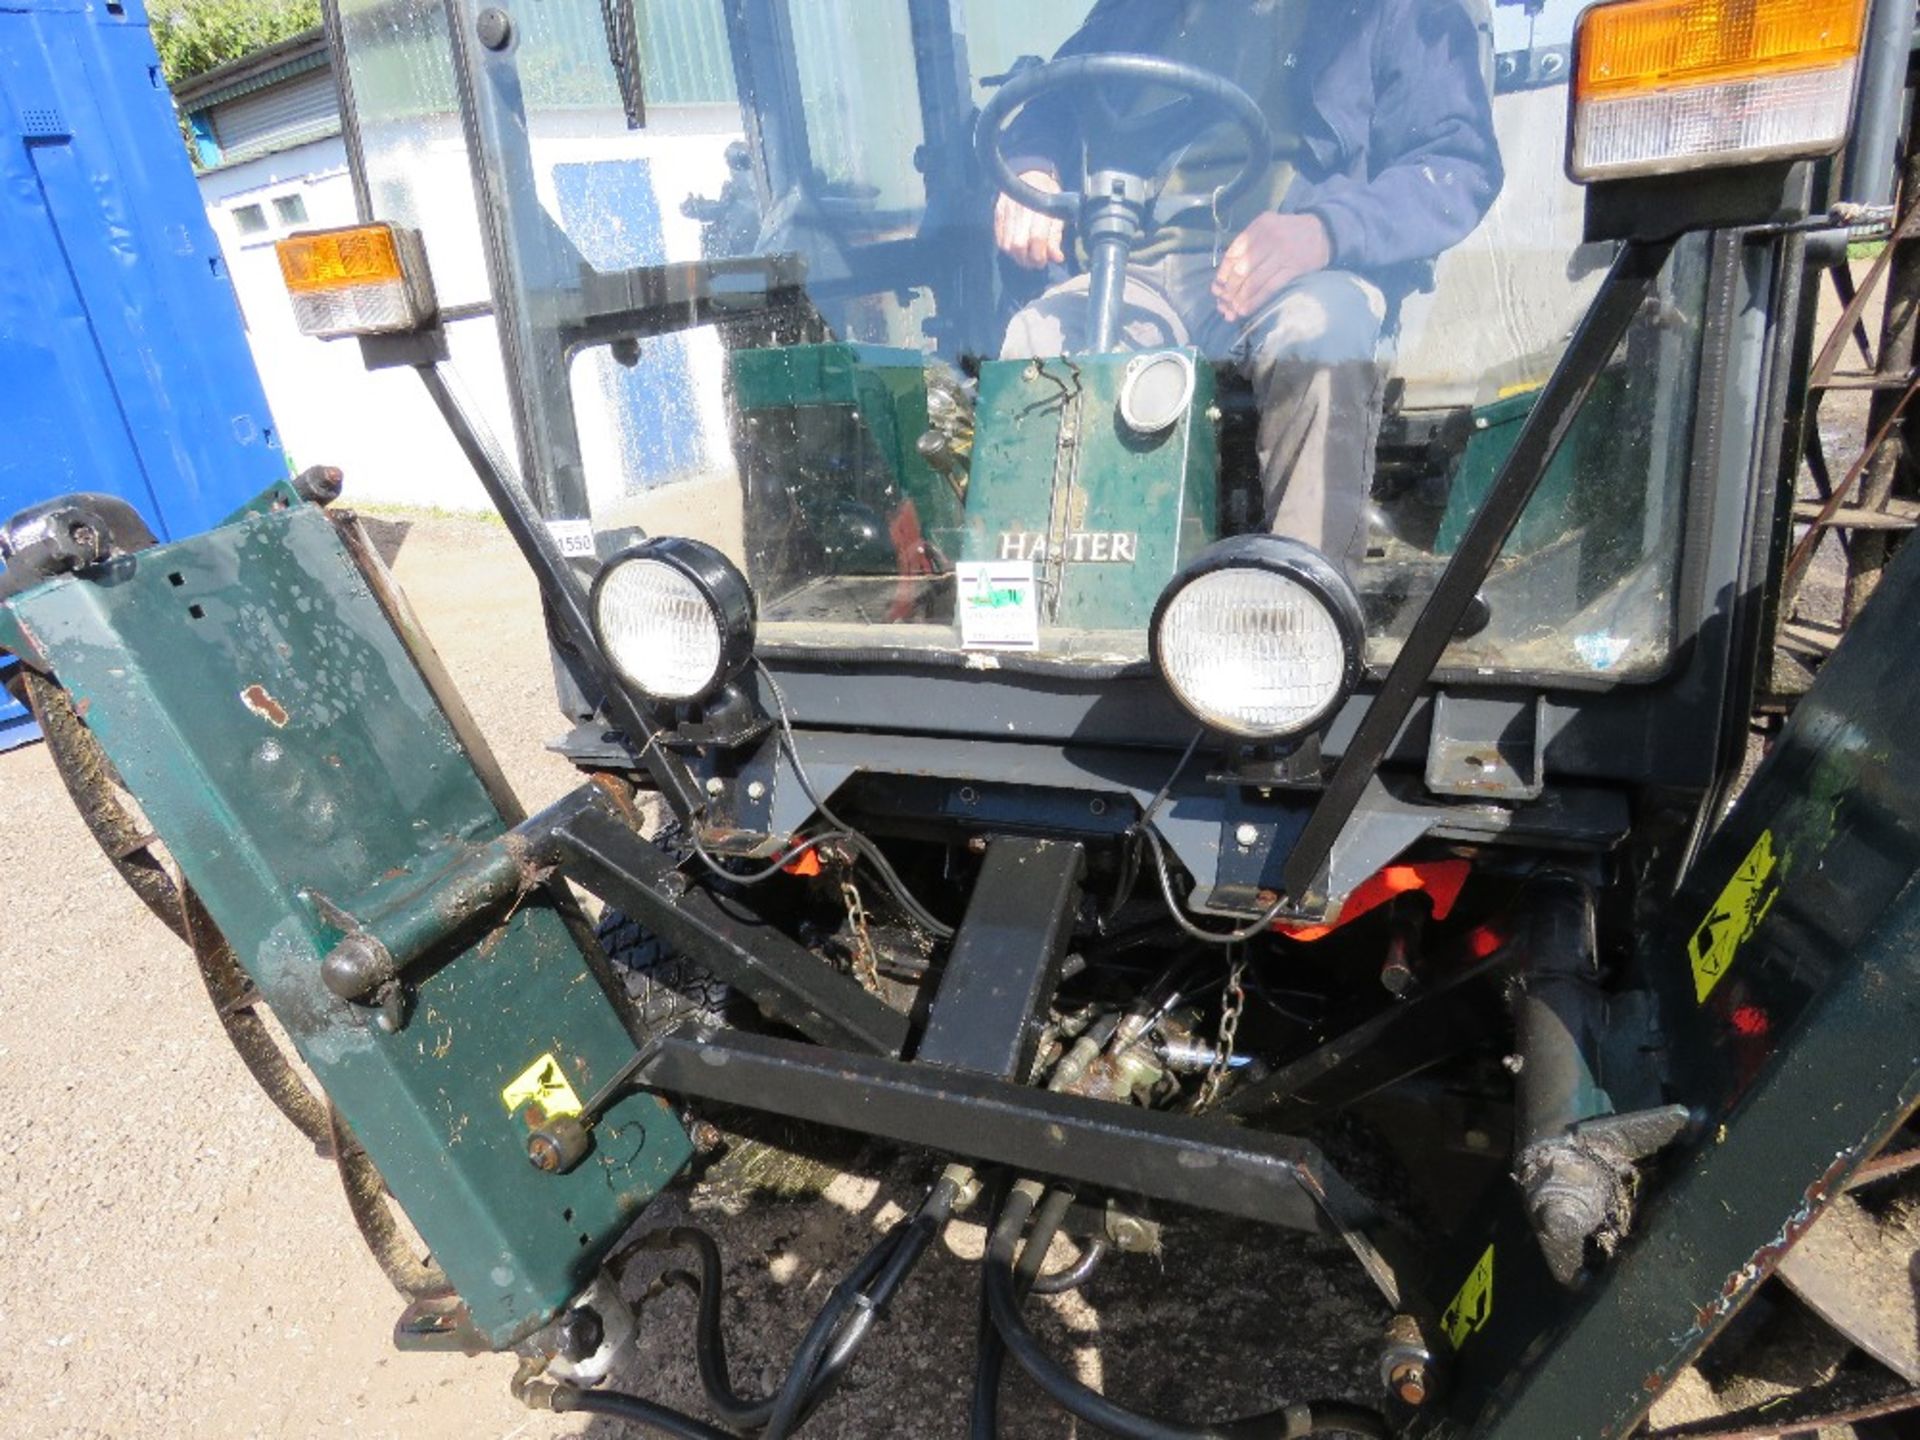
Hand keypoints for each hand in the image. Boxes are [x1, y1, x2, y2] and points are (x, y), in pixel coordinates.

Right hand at [994, 170, 1067, 269]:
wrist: (1031, 173)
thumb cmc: (1048, 196)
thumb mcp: (1058, 213)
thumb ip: (1056, 236)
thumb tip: (1057, 258)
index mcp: (1040, 207)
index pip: (1036, 238)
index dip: (1039, 255)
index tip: (1043, 262)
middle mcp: (1021, 208)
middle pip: (1018, 244)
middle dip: (1026, 259)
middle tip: (1034, 263)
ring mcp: (1007, 210)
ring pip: (1007, 244)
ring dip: (1016, 257)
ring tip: (1025, 258)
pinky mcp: (997, 212)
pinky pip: (999, 238)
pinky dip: (1007, 249)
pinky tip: (1016, 249)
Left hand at [1212, 213, 1331, 324]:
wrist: (1323, 232)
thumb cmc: (1288, 232)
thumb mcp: (1267, 227)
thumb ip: (1248, 243)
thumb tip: (1225, 274)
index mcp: (1259, 226)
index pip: (1233, 252)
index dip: (1223, 273)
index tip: (1218, 287)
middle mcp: (1269, 238)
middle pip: (1241, 268)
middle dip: (1230, 289)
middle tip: (1224, 302)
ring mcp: (1282, 254)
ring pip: (1254, 281)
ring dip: (1240, 298)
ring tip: (1233, 309)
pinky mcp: (1293, 268)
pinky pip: (1269, 288)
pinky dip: (1255, 301)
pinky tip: (1246, 309)